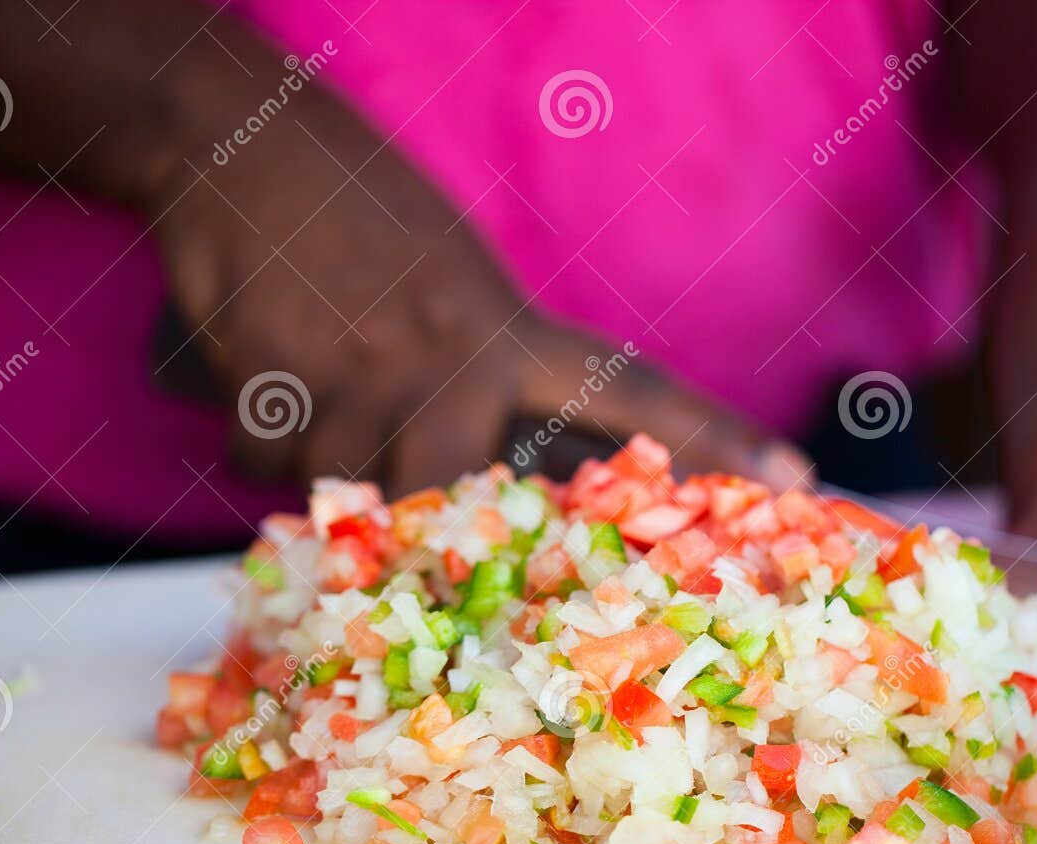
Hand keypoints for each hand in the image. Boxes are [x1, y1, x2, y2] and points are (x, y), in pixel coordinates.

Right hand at [143, 67, 805, 495]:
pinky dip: (261, 433)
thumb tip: (472, 483)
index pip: (632, 393)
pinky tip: (267, 360)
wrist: (236, 133)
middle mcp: (458, 353)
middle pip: (460, 501)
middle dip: (420, 517)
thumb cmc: (352, 211)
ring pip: (351, 493)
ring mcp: (372, 369)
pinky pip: (272, 466)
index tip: (800, 484)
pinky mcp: (283, 382)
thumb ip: (478, 367)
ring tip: (313, 369)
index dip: (714, 444)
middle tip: (389, 478)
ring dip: (323, 455)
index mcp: (510, 325)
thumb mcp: (450, 276)